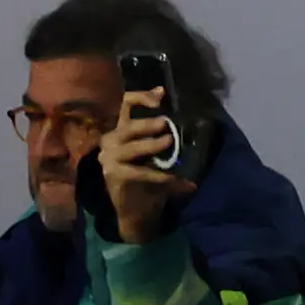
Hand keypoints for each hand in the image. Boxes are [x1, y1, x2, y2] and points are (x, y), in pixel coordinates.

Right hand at [98, 92, 194, 245]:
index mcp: (123, 131)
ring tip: (168, 142)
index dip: (141, 96)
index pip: (125, 105)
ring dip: (150, 145)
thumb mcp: (159, 153)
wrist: (138, 210)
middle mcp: (111, 142)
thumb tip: (194, 119)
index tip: (161, 94)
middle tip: (165, 123)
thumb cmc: (149, 176)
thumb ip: (167, 135)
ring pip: (130, 148)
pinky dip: (158, 175)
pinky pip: (138, 172)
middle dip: (147, 123)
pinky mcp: (114, 176)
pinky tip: (172, 179)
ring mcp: (109, 160)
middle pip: (127, 126)